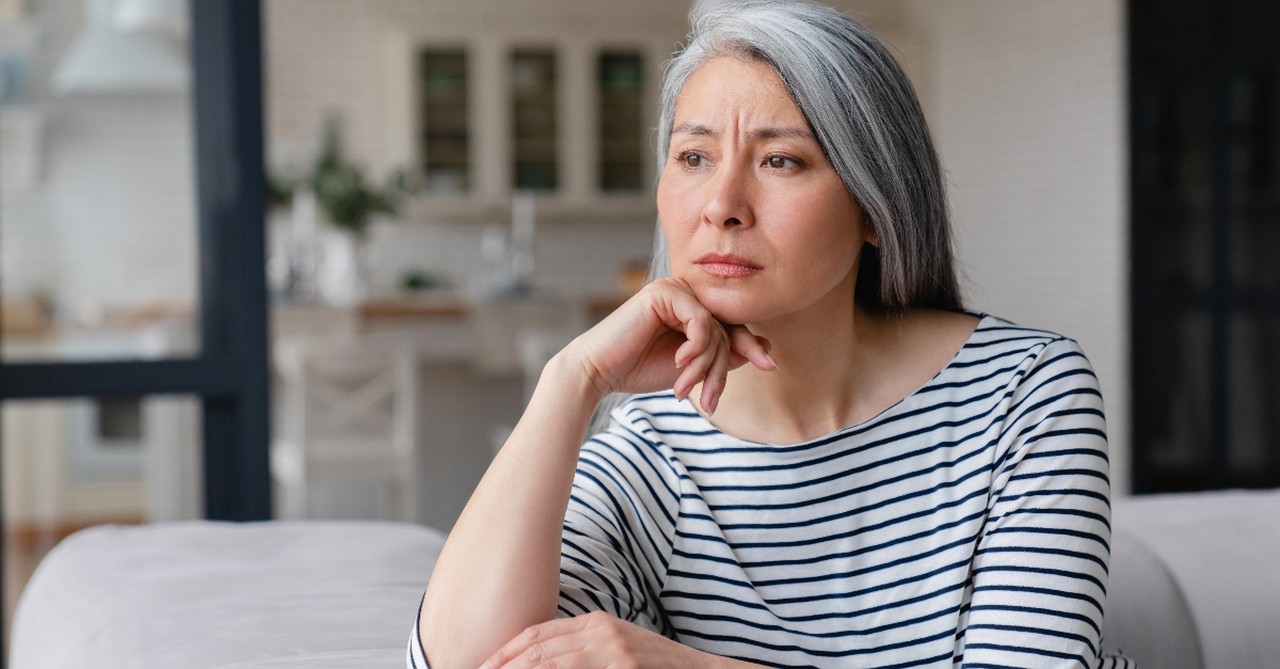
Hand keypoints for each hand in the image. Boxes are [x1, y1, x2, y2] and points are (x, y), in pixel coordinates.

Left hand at [481, 611, 731, 668]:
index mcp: (597, 622)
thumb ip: (583, 649)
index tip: (482, 667)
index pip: (538, 633)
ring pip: (551, 666)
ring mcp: (614, 655)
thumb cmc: (658, 667)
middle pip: (538, 651)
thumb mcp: (618, 647)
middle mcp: (603, 633)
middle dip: (504, 668)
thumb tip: (538, 661)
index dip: (505, 652)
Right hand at [563, 278, 775, 413]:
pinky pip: (700, 320)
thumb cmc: (639, 369)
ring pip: (715, 328)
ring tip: (685, 386)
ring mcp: (674, 290)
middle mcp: (685, 294)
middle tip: (708, 398)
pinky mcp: (664, 292)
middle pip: (726, 329)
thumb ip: (723, 356)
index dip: (750, 346)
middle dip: (719, 369)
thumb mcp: (691, 368)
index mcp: (691, 309)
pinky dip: (696, 346)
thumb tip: (764, 348)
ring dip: (705, 364)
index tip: (770, 366)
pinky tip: (678, 362)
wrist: (599, 372)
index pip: (731, 326)